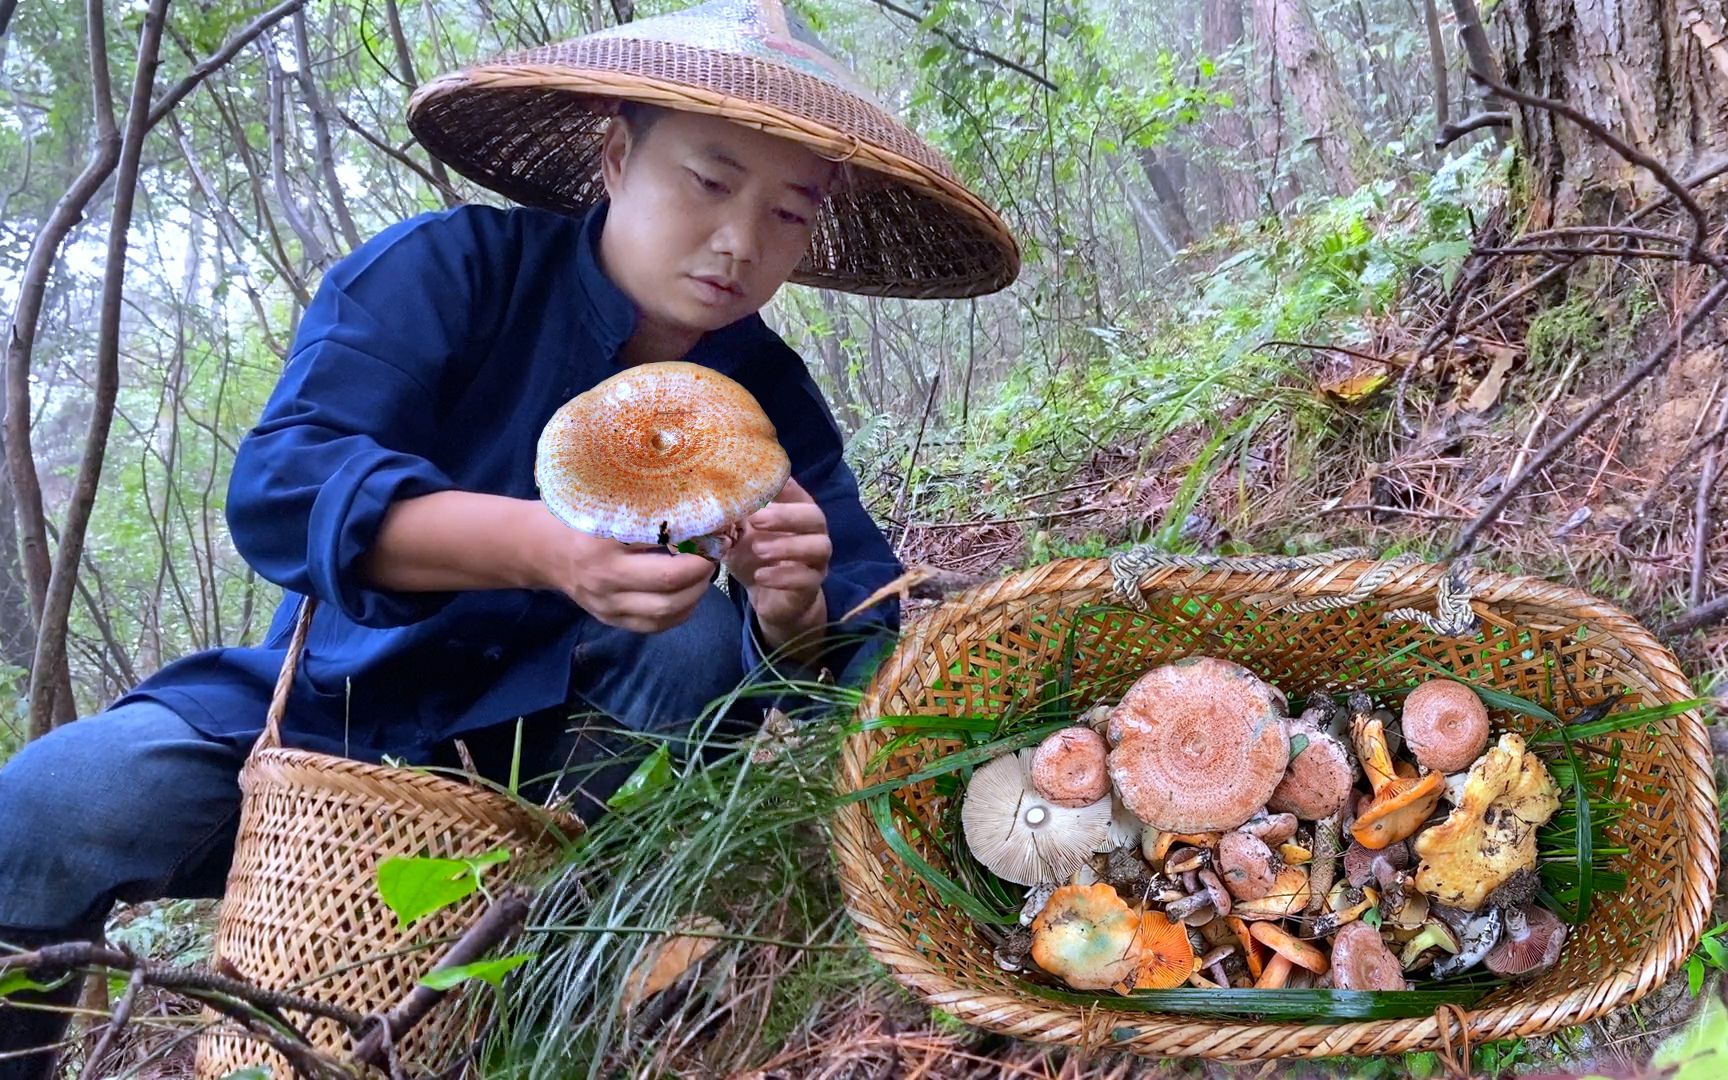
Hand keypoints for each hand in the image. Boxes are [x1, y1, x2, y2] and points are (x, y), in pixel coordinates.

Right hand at [542, 512, 715, 633]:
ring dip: (697, 590)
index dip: (695, 532)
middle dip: (703, 565)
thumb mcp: (606, 501)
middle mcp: (605, 575)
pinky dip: (682, 610)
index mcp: (603, 538)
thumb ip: (643, 503)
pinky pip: (656, 624)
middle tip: (716, 549)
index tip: (714, 523)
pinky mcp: (610, 619)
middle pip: (670, 579)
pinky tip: (689, 592)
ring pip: (667, 608)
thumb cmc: (579, 517)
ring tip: (705, 570)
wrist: (543, 550)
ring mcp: (607, 603)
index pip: (661, 537)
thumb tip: (697, 501)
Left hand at [726, 477, 831, 648]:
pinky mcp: (812, 585)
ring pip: (817, 547)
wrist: (769, 598)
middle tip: (756, 518)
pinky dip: (783, 577)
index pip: (797, 492)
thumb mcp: (738, 535)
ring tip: (758, 549)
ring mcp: (817, 559)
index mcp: (796, 511)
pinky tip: (760, 577)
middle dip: (786, 516)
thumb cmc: (755, 558)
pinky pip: (806, 579)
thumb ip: (731, 518)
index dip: (783, 486)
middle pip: (814, 516)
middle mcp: (813, 531)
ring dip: (787, 546)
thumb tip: (710, 502)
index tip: (760, 483)